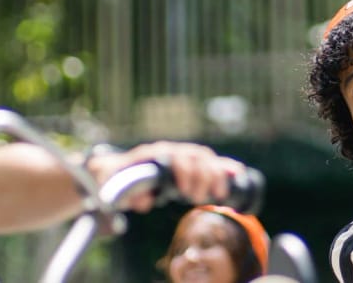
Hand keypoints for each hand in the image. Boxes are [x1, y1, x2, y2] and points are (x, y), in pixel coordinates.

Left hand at [86, 141, 244, 210]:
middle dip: (203, 177)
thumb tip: (144, 201)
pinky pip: (211, 162)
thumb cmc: (114, 181)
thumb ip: (126, 194)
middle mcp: (170, 151)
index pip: (176, 157)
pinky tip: (239, 175)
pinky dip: (226, 167)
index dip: (186, 173)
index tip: (188, 194)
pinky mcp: (189, 164)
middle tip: (200, 199)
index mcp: (153, 154)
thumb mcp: (114, 189)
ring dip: (216, 175)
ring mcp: (181, 155)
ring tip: (220, 195)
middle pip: (195, 157)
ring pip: (206, 158)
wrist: (115, 170)